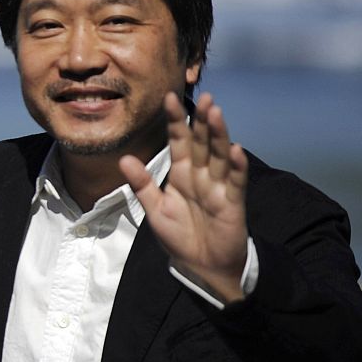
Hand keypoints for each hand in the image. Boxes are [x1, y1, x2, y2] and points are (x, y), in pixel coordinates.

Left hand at [120, 91, 249, 303]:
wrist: (201, 265)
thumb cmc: (179, 235)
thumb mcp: (154, 209)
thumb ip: (142, 184)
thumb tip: (124, 158)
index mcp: (181, 173)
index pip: (178, 141)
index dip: (174, 121)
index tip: (169, 97)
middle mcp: (202, 175)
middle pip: (203, 142)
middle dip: (201, 120)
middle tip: (204, 95)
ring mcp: (219, 186)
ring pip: (220, 155)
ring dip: (219, 134)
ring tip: (216, 112)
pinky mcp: (232, 203)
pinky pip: (236, 182)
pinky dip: (237, 167)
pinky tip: (236, 150)